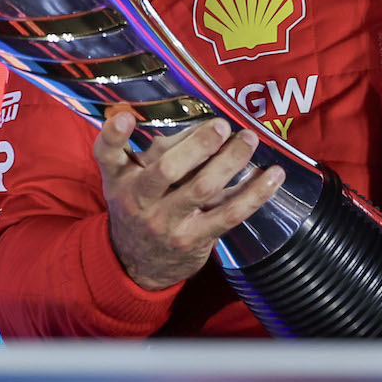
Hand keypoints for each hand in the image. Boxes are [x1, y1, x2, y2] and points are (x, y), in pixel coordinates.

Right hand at [94, 112, 284, 289]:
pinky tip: (274, 175)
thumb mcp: (132, 181)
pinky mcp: (194, 239)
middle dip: (198, 145)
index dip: (113, 135)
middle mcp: (138, 200)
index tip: (125, 115)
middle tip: (222, 126)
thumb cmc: (141, 208)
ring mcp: (166, 222)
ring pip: (202, 188)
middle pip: (166, 169)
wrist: (139, 265)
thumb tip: (204, 124)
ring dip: (231, 160)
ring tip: (249, 139)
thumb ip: (158, 153)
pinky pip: (230, 214)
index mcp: (120, 178)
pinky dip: (255, 193)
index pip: (107, 154)